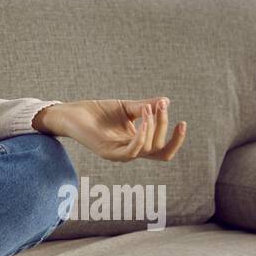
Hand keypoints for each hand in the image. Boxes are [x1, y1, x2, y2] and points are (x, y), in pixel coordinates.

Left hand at [34, 98, 185, 162]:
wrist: (73, 112)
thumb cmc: (98, 112)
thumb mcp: (127, 107)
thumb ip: (146, 107)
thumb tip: (166, 101)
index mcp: (137, 143)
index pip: (163, 149)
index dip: (176, 140)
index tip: (182, 122)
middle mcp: (130, 151)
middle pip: (158, 148)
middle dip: (163, 126)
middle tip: (161, 107)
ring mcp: (119, 154)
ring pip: (147, 149)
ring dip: (153, 128)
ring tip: (148, 109)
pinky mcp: (108, 152)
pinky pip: (131, 151)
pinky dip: (141, 137)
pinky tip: (143, 121)